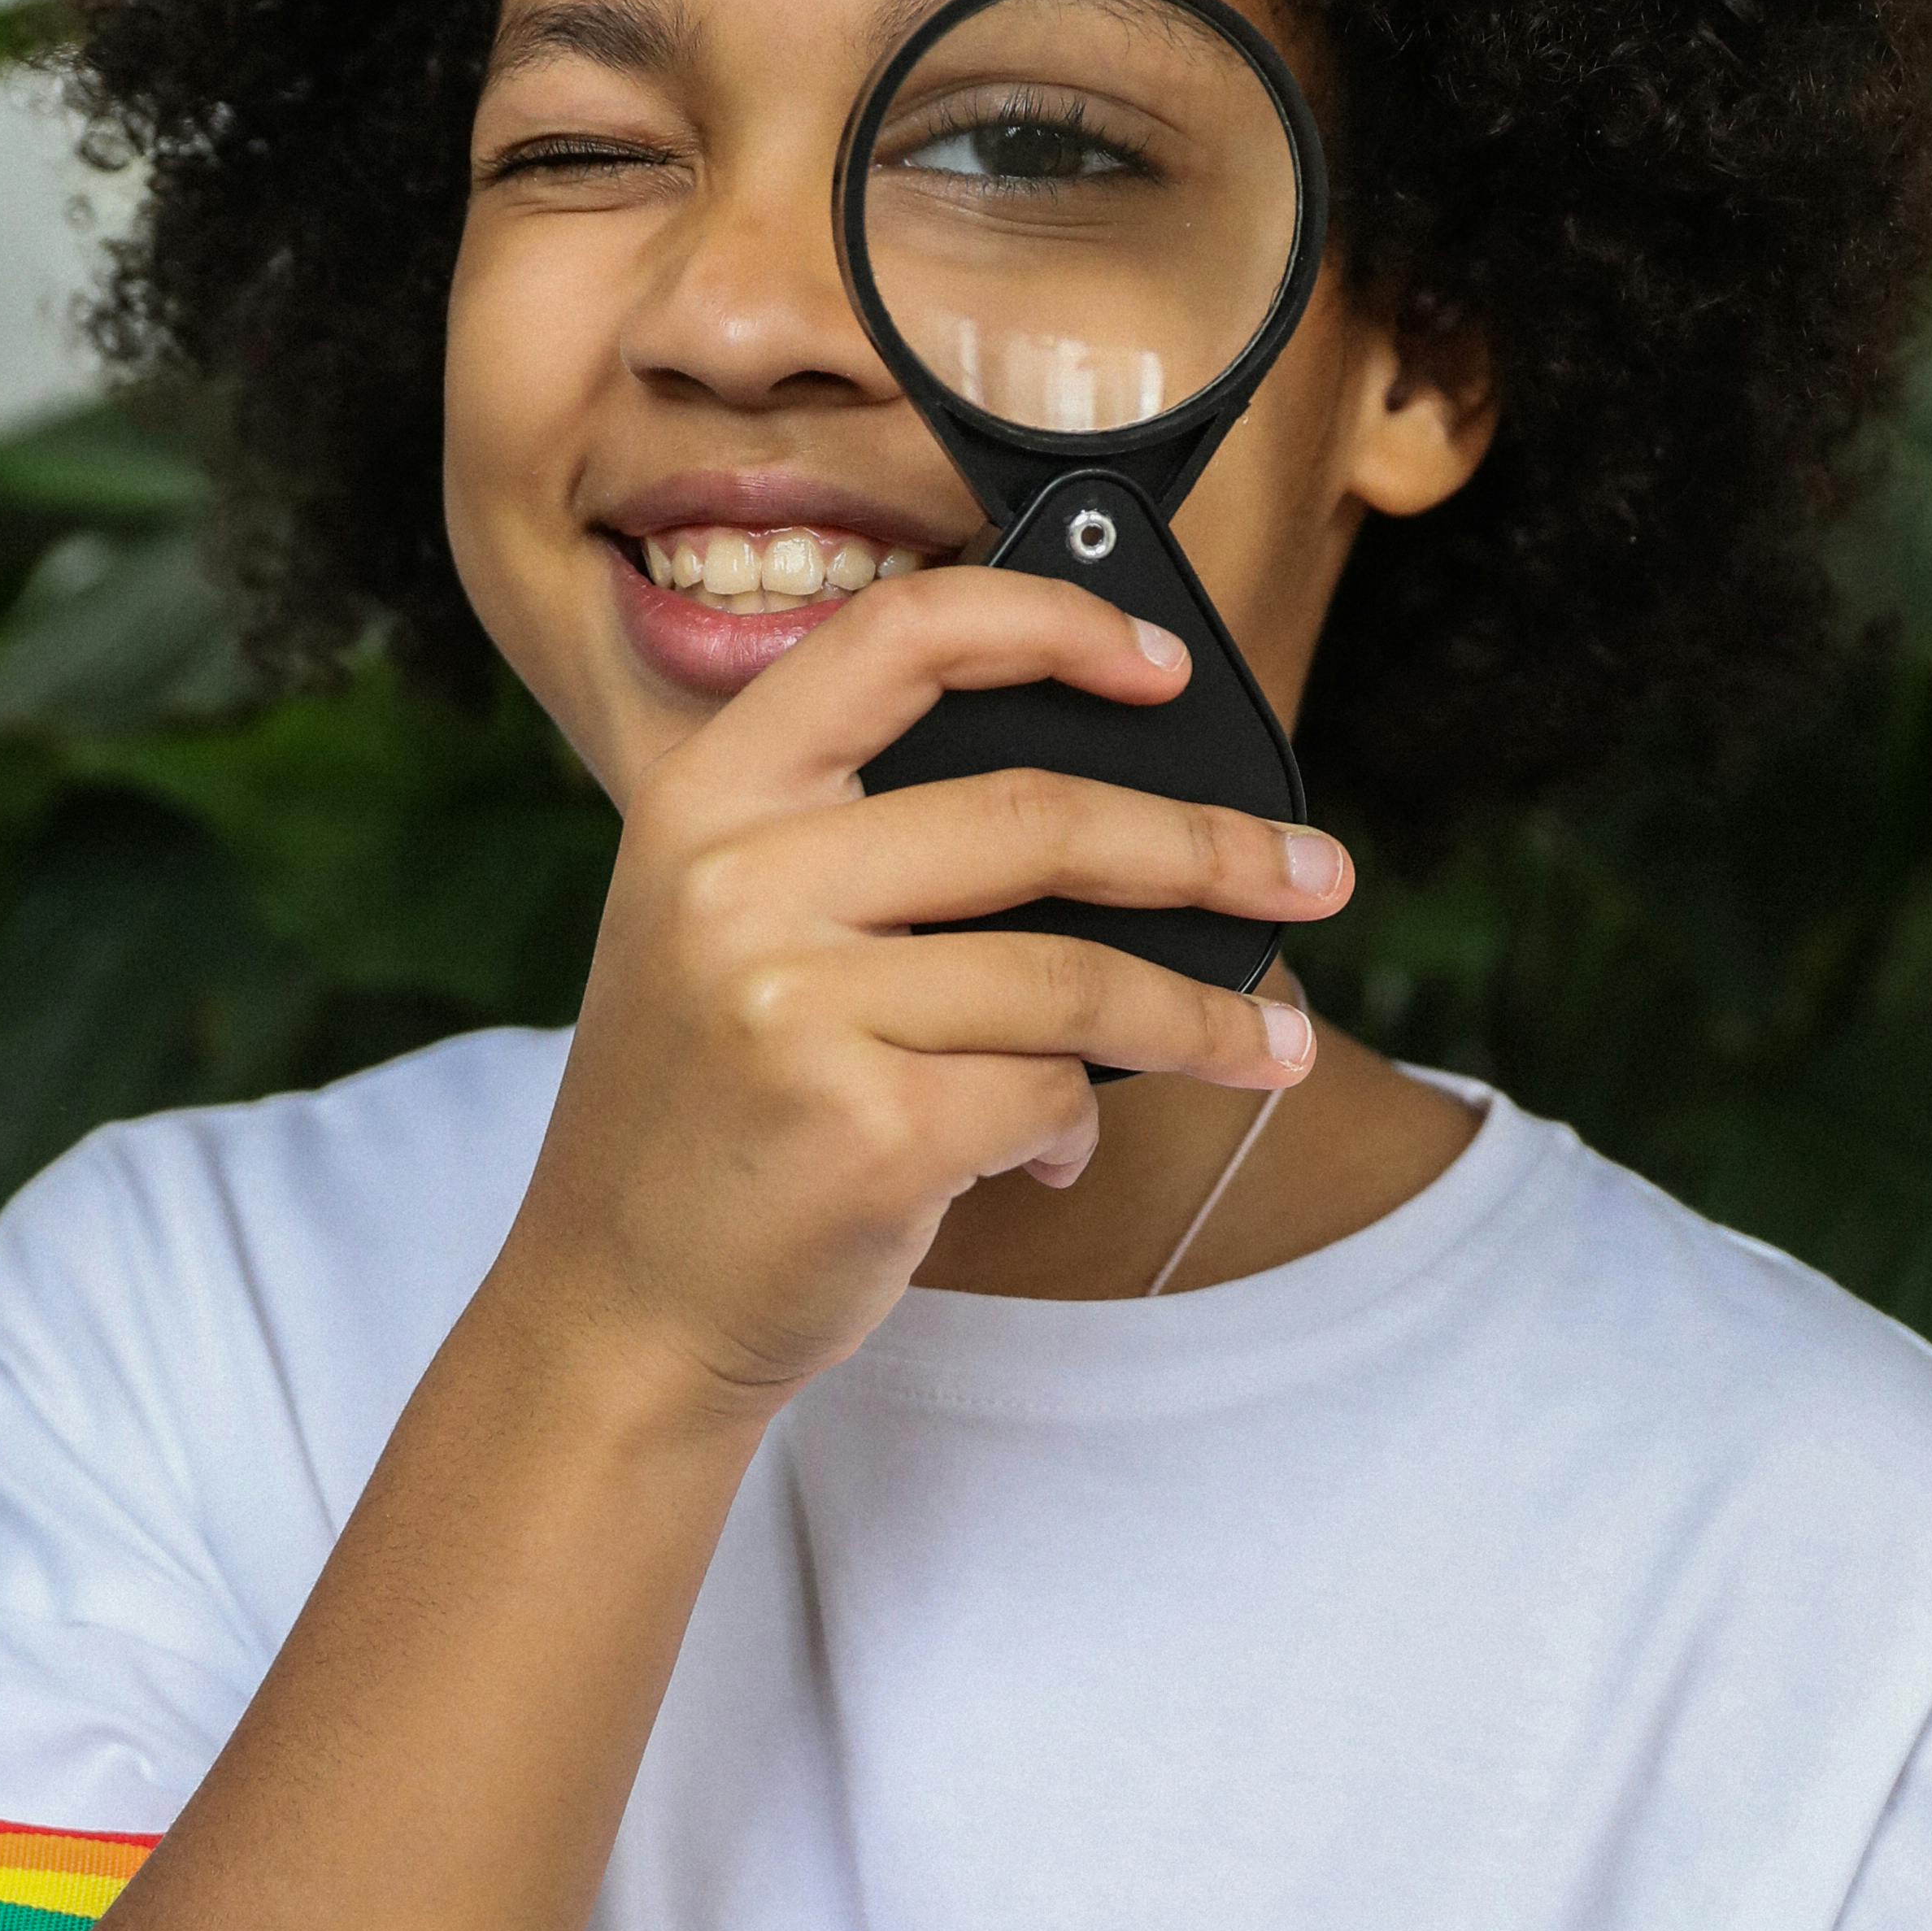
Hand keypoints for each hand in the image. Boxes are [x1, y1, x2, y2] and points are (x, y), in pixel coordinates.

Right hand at [507, 565, 1348, 1421]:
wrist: (617, 1309)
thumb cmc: (710, 1111)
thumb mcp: (722, 931)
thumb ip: (859, 847)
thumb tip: (1121, 807)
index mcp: (705, 797)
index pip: (898, 636)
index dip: (1051, 622)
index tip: (1166, 664)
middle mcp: (738, 883)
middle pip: (1035, 815)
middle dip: (1209, 848)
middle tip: (1314, 875)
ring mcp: (797, 1008)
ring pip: (1076, 978)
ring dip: (1206, 1019)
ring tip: (1276, 1048)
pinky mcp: (869, 1133)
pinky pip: (1049, 1097)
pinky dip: (1076, 1129)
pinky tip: (1053, 1154)